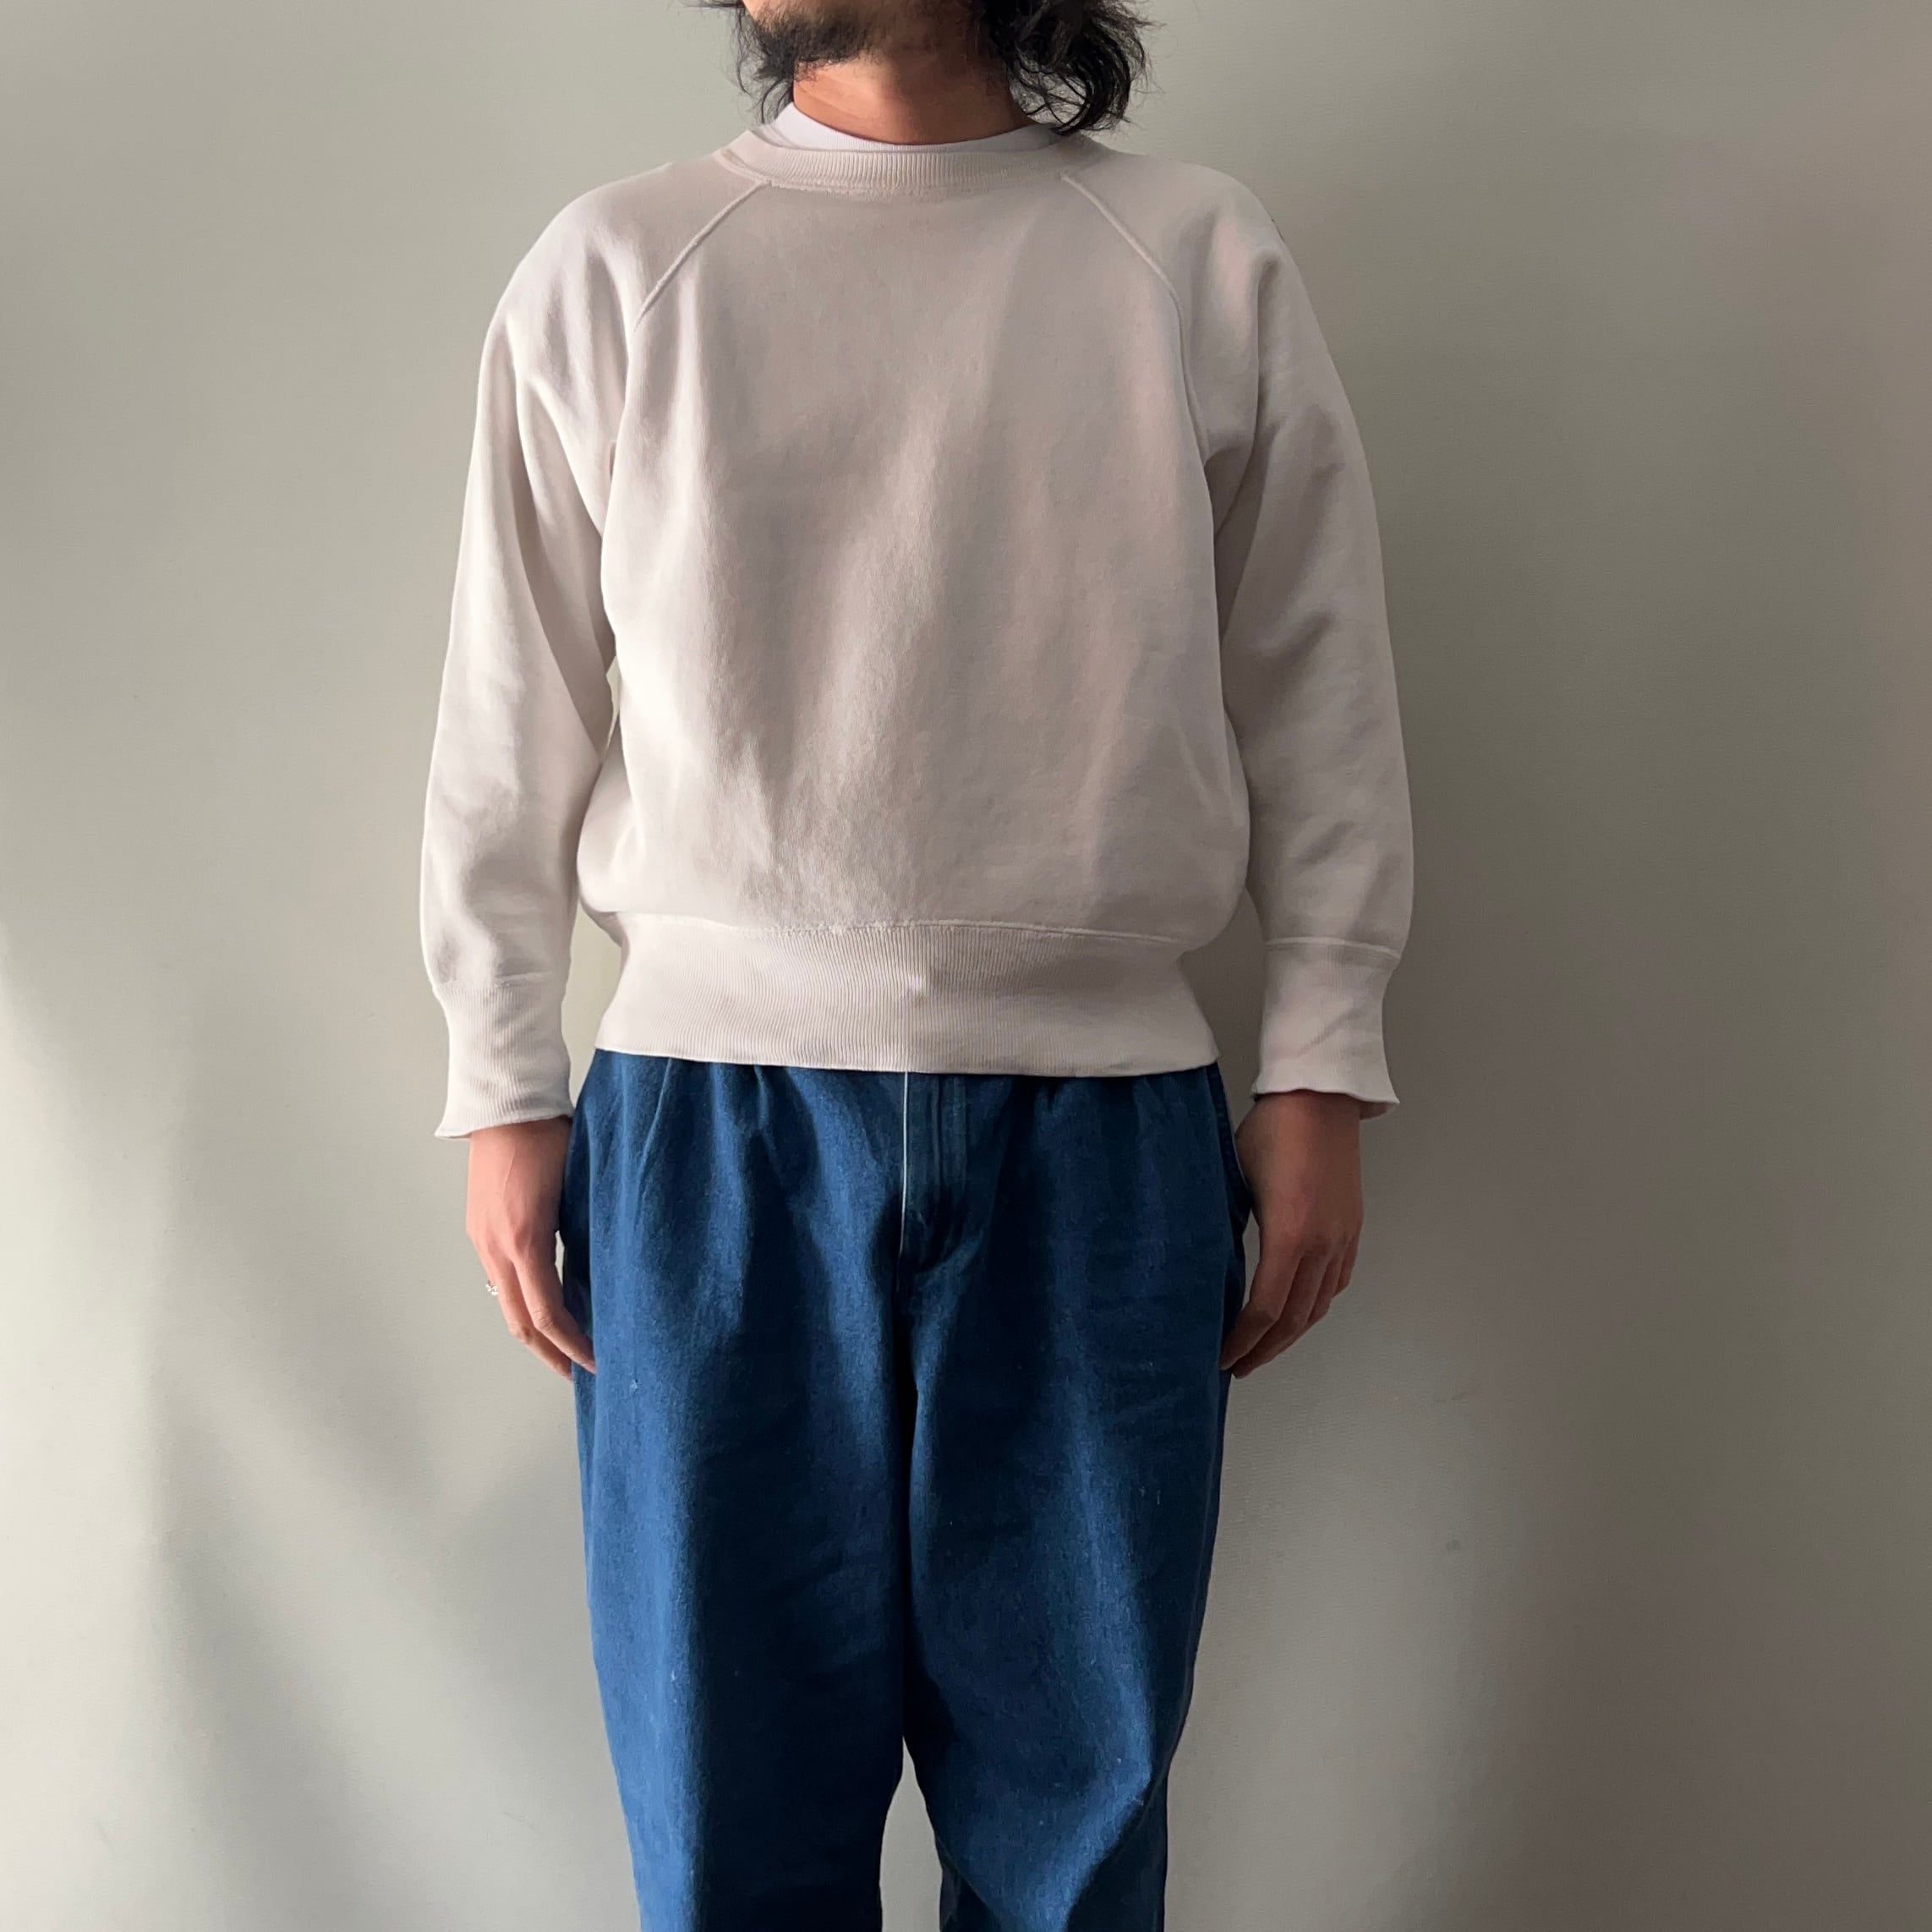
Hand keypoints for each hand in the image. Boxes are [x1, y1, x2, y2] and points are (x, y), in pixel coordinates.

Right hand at [465, 1115, 593, 1379]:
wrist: (506, 1105)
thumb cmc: (549, 1137)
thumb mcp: (576, 1187)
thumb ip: (582, 1231)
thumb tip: (599, 1270)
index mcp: (525, 1241)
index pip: (548, 1314)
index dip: (572, 1345)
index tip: (596, 1362)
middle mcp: (497, 1247)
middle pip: (520, 1321)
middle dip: (549, 1352)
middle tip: (577, 1373)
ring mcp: (483, 1239)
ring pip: (506, 1302)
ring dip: (534, 1329)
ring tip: (563, 1344)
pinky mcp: (479, 1228)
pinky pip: (499, 1277)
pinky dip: (522, 1298)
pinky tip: (544, 1300)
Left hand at [1218, 1089, 1363, 1375]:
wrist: (1320, 1098)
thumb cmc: (1273, 1130)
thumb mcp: (1235, 1178)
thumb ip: (1230, 1226)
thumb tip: (1209, 1263)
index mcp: (1289, 1236)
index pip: (1264, 1310)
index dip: (1242, 1341)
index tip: (1221, 1358)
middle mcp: (1322, 1245)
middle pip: (1294, 1319)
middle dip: (1265, 1350)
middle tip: (1238, 1367)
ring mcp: (1342, 1238)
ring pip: (1319, 1306)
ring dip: (1291, 1333)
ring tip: (1265, 1346)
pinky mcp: (1352, 1228)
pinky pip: (1336, 1283)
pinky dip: (1315, 1306)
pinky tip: (1297, 1310)